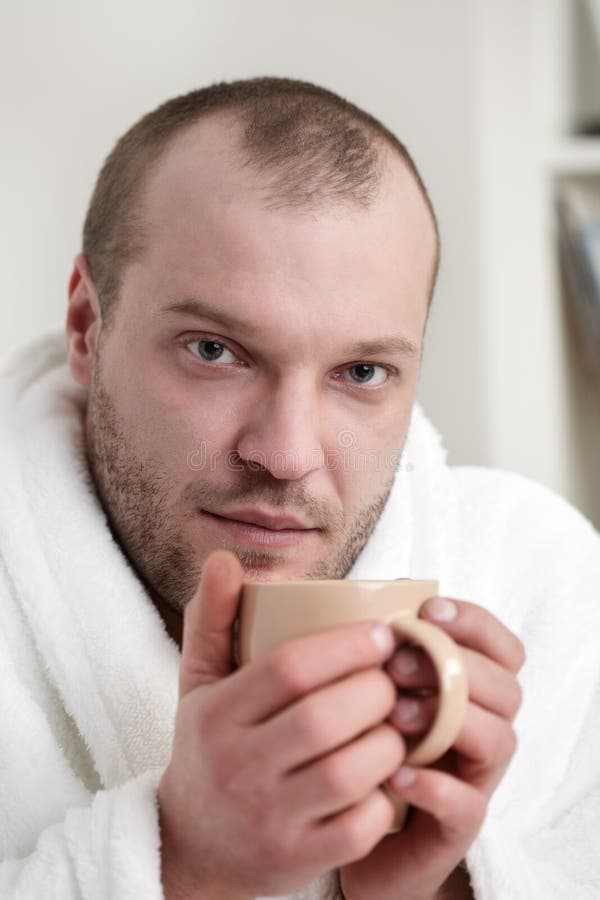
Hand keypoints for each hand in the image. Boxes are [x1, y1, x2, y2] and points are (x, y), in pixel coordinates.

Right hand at [158, 550, 405, 898]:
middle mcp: (238, 768)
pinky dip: (386, 797)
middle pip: (325, 718)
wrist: (194, 846)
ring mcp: (268, 819)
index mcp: (216, 715)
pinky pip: (360, 826)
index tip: (382, 633)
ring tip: (396, 720)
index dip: (346, 645)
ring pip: (349, 771)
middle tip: (398, 675)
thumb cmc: (210, 746)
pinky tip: (386, 775)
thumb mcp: (200, 682)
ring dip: (389, 740)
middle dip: (377, 689)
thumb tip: (224, 558)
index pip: (288, 669)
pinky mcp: (297, 859)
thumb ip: (212, 618)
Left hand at [339, 596, 524, 899]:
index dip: (476, 623)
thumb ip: (388, 646)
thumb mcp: (375, 685)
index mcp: (472, 690)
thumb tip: (384, 591)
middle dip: (455, 667)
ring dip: (451, 720)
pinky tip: (398, 774)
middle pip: (507, 687)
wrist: (344, 823)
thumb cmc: (365, 740)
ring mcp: (475, 778)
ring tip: (395, 716)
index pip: (504, 648)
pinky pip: (467, 807)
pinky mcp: (456, 828)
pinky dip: (436, 788)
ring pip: (500, 740)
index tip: (430, 611)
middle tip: (398, 666)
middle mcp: (484, 729)